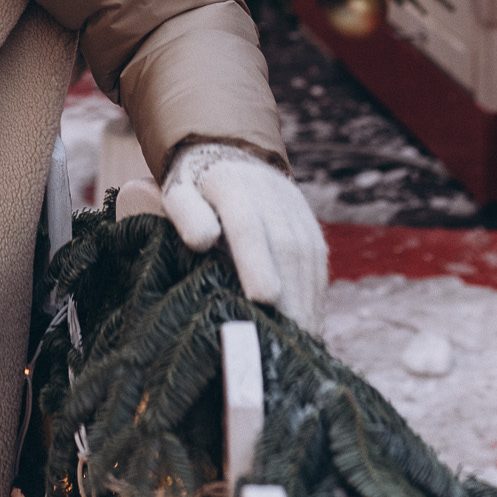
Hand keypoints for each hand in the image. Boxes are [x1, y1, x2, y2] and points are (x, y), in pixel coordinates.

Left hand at [159, 143, 327, 333]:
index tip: (264, 297)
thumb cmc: (194, 189)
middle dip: (289, 294)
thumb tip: (203, 241)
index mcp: (230, 183)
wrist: (228, 154)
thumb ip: (186, 214)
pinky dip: (315, 295)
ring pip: (307, 255)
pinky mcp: (308, 221)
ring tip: (298, 342)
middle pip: (286, 245)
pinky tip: (308, 326)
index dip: (257, 261)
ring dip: (306, 300)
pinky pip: (317, 259)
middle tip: (285, 339)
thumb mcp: (178, 194)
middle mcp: (269, 192)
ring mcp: (293, 206)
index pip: (247, 225)